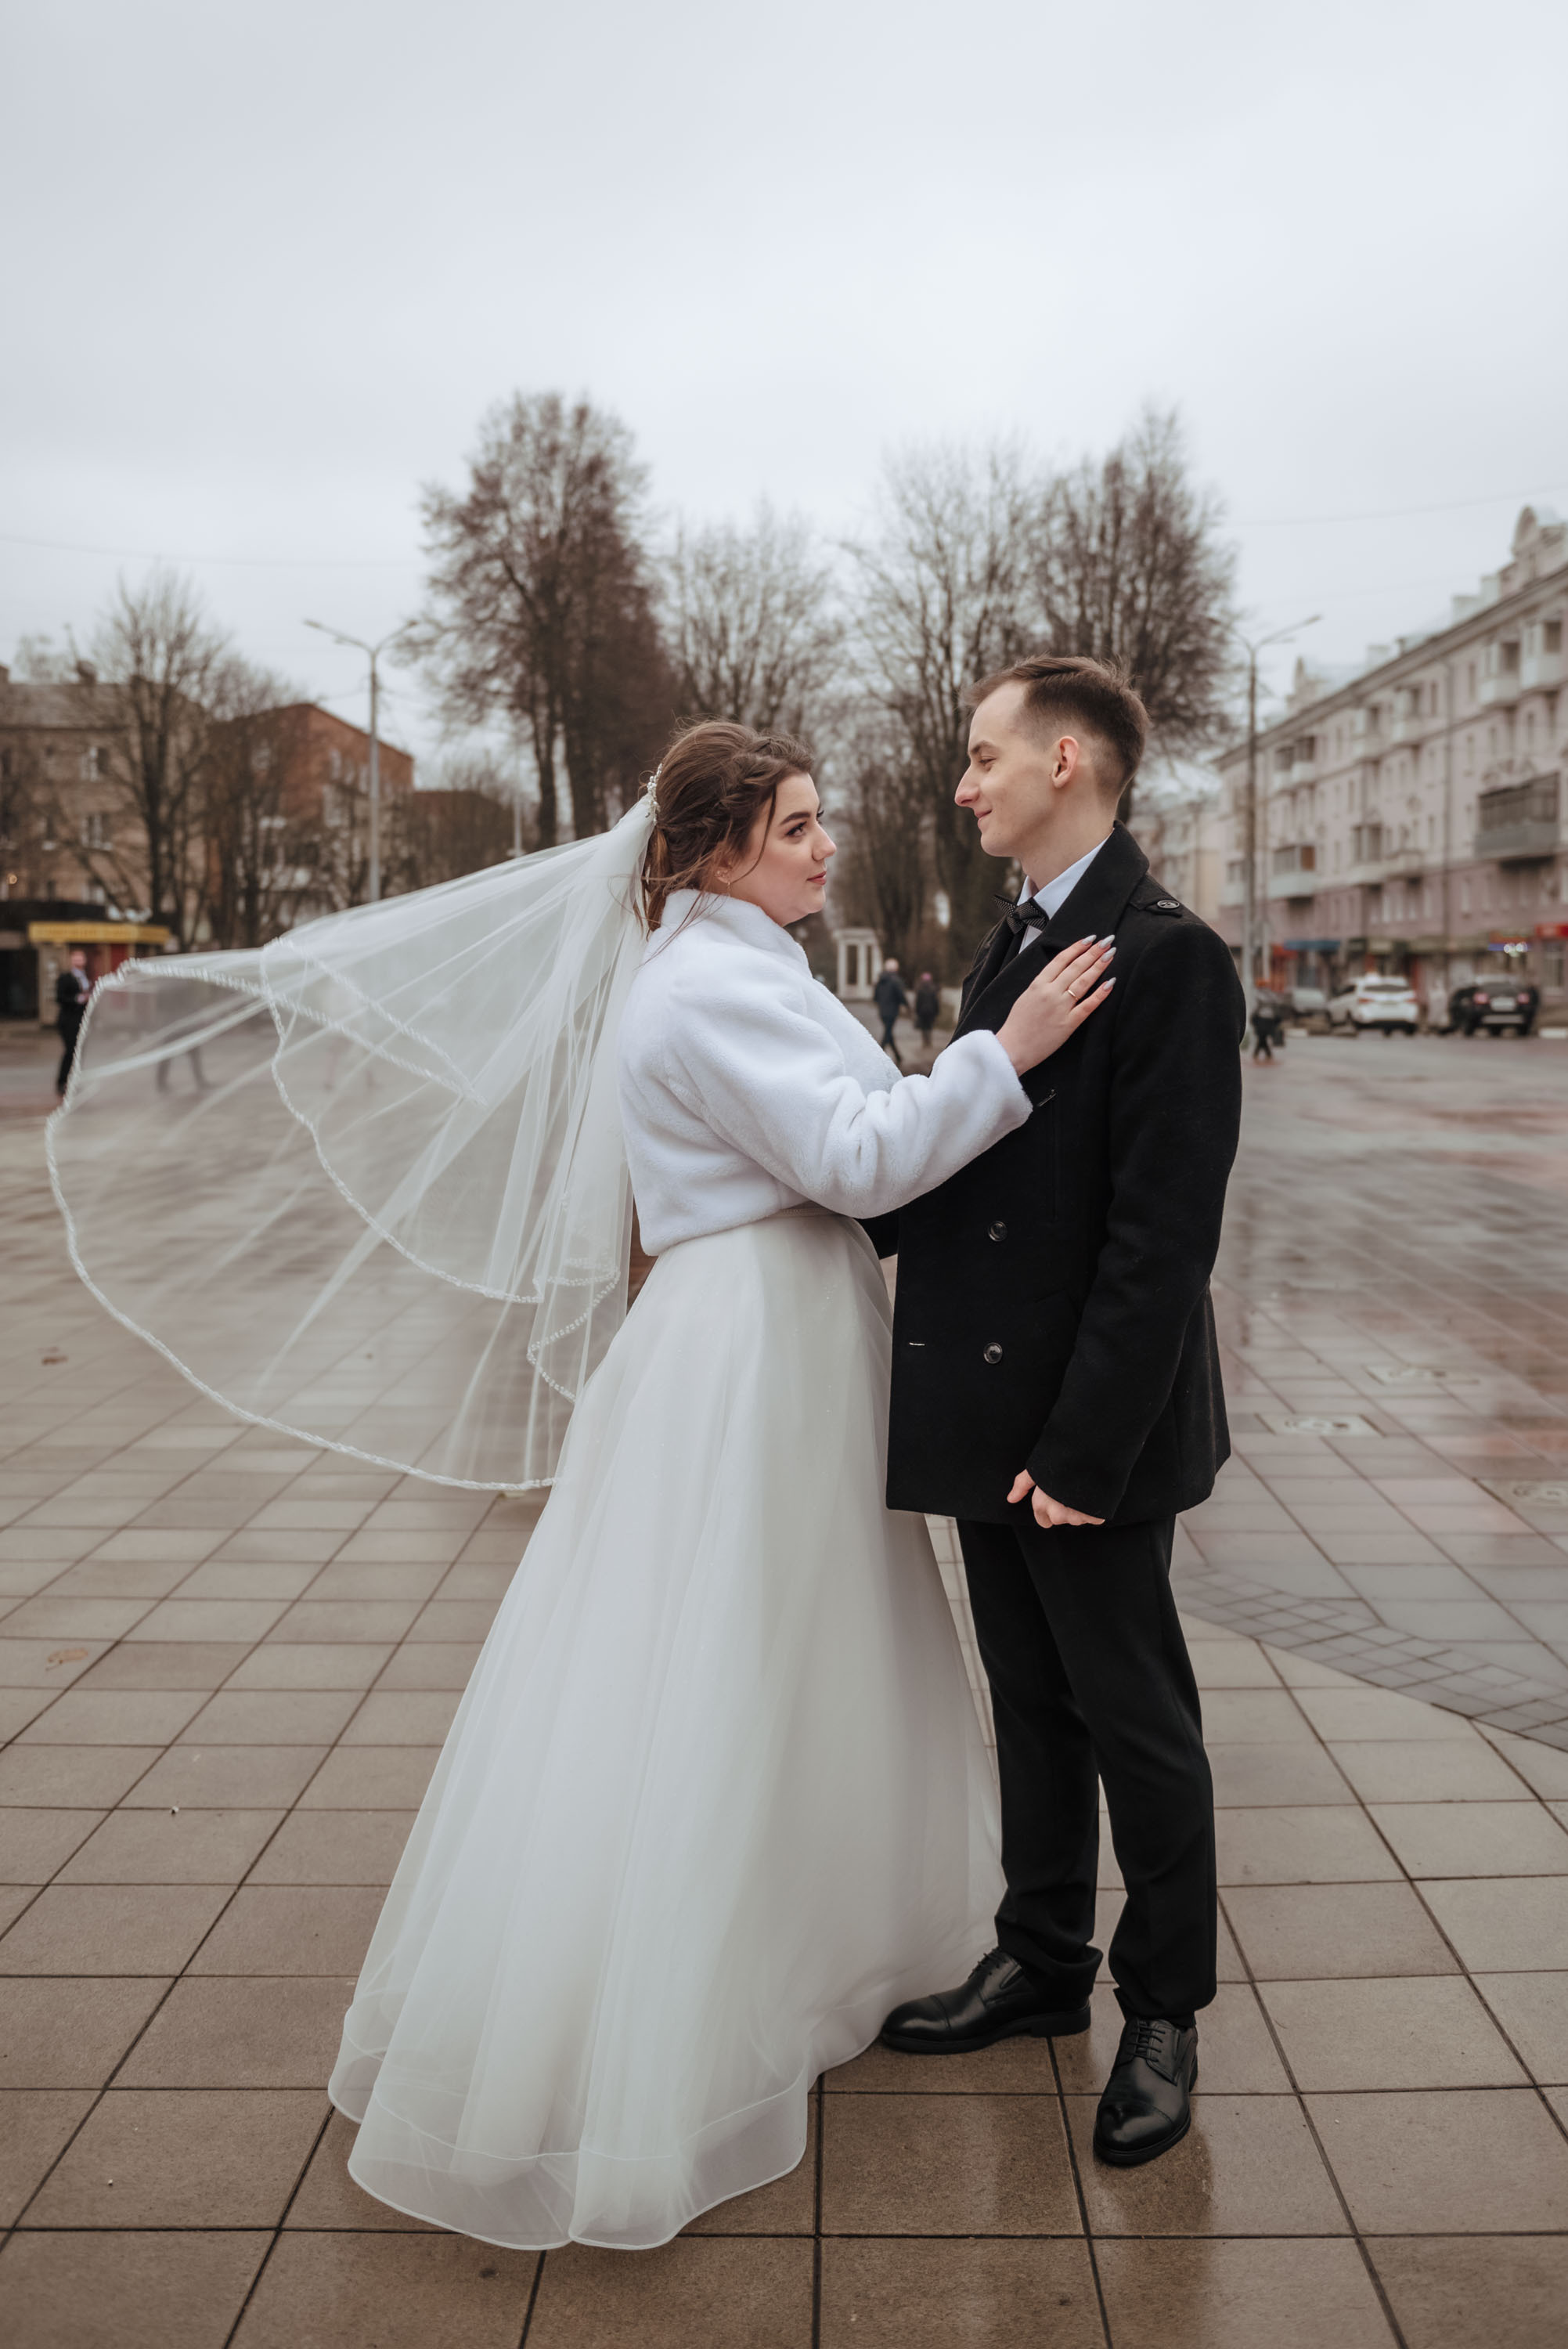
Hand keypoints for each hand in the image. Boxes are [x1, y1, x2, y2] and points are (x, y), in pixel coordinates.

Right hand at [996, 936, 1114, 1076]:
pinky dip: (1100, 994)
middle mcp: (1050, 992)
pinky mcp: (1068, 1023)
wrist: (1012, 1048)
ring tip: (1111, 954)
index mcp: (1038, 984)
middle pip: (1076, 967)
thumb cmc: (1018, 1025)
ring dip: (1099, 966)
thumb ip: (1042, 984)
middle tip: (1107, 941)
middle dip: (1094, 952)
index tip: (1090, 939)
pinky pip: (1088, 1006)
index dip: (1077, 947)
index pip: (1061, 959)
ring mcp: (1060, 1007)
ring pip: (1084, 981)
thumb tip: (1059, 973)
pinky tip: (1111, 983)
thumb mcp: (1026, 996)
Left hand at [1007, 1469, 1105, 1529]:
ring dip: (1079, 1509)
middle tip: (1068, 1489)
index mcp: (1041, 1505)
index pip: (1043, 1521)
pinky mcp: (1094, 1518)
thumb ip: (1022, 1484)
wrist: (1089, 1456)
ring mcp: (1076, 1518)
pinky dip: (1094, 1509)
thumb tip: (1011, 1499)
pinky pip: (1093, 1518)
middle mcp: (1057, 1515)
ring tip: (1080, 1487)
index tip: (1055, 1497)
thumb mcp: (1036, 1469)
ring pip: (1076, 1518)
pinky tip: (1092, 1493)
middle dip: (1064, 1509)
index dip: (1049, 1509)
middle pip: (1060, 1518)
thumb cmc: (1060, 1461)